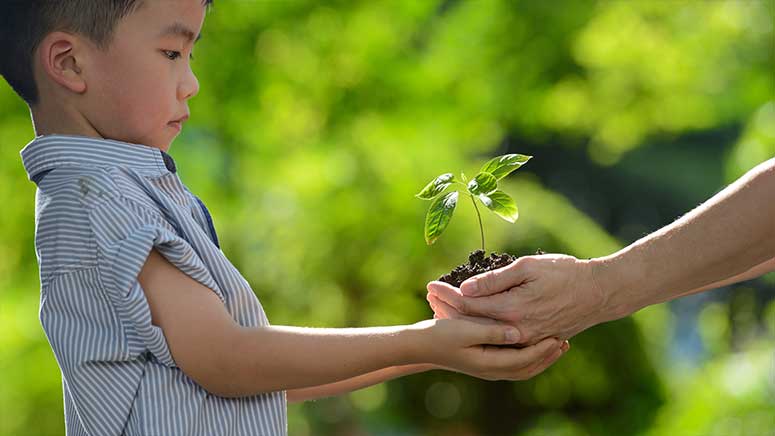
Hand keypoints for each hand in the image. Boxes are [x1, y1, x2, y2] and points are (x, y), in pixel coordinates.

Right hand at [412, 318, 566, 380]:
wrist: (420, 346)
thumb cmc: (440, 334)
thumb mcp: (466, 329)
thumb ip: (493, 331)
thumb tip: (518, 333)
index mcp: (489, 364)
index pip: (525, 359)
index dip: (543, 349)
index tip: (558, 336)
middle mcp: (491, 371)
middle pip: (528, 368)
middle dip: (547, 356)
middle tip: (564, 341)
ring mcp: (488, 370)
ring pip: (523, 369)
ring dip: (540, 358)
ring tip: (555, 344)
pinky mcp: (485, 363)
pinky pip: (514, 364)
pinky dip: (528, 357)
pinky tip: (532, 344)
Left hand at [427, 254, 608, 343]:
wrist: (599, 293)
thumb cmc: (565, 273)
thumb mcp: (529, 267)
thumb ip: (496, 280)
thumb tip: (466, 288)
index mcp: (513, 310)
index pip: (469, 306)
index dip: (447, 296)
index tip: (430, 286)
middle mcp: (516, 331)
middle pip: (472, 323)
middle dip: (448, 309)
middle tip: (430, 297)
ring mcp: (526, 339)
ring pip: (485, 333)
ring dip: (462, 321)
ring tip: (443, 309)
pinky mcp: (534, 341)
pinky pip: (501, 338)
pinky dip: (483, 328)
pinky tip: (472, 320)